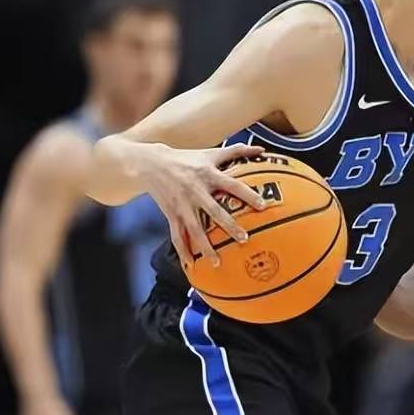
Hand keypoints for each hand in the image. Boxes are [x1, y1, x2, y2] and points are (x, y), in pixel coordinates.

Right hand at [135, 143, 266, 268]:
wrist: (151, 164)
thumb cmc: (187, 158)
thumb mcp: (210, 152)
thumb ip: (237, 151)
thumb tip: (262, 149)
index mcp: (208, 174)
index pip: (232, 185)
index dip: (247, 194)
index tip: (262, 206)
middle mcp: (195, 190)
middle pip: (214, 211)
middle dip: (228, 226)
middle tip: (244, 239)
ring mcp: (182, 205)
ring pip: (194, 229)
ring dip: (205, 247)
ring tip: (217, 263)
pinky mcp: (171, 214)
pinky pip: (177, 236)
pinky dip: (183, 251)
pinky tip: (191, 265)